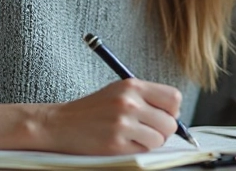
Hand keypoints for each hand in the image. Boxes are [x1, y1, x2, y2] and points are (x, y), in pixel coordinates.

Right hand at [43, 78, 181, 153]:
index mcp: (132, 86)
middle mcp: (129, 103)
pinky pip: (143, 151)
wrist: (61, 123)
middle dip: (164, 130)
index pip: (174, 98)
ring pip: (159, 140)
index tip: (164, 115)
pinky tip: (123, 142)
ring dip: (150, 142)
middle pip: (170, 123)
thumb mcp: (119, 91)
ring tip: (134, 136)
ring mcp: (122, 124)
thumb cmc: (93, 109)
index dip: (172, 110)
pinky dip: (137, 149)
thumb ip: (146, 98)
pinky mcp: (116, 144)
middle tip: (149, 130)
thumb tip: (174, 115)